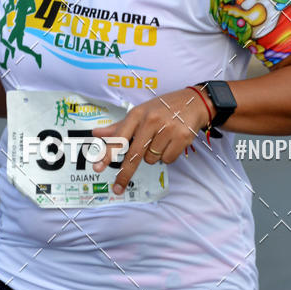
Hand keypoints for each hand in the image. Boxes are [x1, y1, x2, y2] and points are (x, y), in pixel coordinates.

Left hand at [90, 88, 209, 194]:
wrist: (194, 102)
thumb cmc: (163, 108)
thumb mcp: (140, 112)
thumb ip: (119, 126)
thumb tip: (96, 133)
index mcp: (138, 114)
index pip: (119, 137)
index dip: (108, 153)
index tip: (98, 167)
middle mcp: (151, 120)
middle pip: (134, 154)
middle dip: (125, 173)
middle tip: (118, 188)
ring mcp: (167, 129)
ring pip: (151, 159)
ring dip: (153, 155)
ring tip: (161, 140)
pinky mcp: (182, 137)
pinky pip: (167, 159)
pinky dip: (167, 155)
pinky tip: (171, 142)